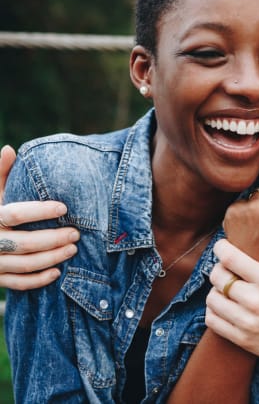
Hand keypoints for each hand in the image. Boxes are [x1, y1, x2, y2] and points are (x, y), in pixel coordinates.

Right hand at [0, 145, 78, 289]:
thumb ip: (0, 173)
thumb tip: (9, 148)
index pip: (15, 214)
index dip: (39, 211)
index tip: (64, 207)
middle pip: (24, 243)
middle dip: (53, 238)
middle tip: (76, 232)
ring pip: (24, 265)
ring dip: (51, 258)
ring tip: (73, 249)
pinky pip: (18, 284)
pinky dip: (38, 280)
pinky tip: (57, 272)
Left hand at [206, 226, 258, 361]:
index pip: (230, 259)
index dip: (221, 248)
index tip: (222, 246)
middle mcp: (255, 301)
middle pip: (218, 277)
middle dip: (218, 268)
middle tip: (226, 268)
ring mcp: (247, 322)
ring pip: (212, 299)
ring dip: (215, 290)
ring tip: (225, 287)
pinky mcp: (241, 338)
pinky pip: (212, 320)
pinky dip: (213, 310)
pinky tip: (224, 305)